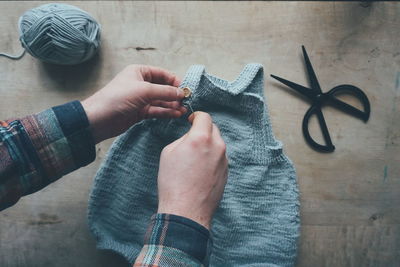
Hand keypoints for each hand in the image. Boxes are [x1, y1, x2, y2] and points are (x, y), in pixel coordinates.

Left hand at [82, 65, 185, 142]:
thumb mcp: (144, 91)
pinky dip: (166, 112)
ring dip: (172, 105)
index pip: (163, 74)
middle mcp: (141, 84)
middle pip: (163, 88)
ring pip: (161, 100)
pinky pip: (157, 110)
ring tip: (184, 110)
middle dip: (175, 95)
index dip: (175, 81)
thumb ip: (165, 91)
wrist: (99, 119)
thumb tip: (182, 93)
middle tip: (187, 102)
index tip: (186, 89)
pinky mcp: (140, 112)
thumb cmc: (117, 98)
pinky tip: (176, 114)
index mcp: (139, 72)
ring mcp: (141, 99)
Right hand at [157, 112, 227, 228]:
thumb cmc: (173, 182)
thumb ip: (183, 139)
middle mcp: (217, 146)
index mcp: (201, 138)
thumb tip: (191, 138)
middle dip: (203, 130)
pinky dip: (211, 158)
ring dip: (207, 145)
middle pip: (213, 129)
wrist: (186, 210)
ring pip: (217, 144)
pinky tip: (200, 170)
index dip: (196, 116)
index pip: (204, 117)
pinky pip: (219, 158)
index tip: (191, 120)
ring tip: (193, 159)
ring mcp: (224, 160)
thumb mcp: (168, 153)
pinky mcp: (227, 172)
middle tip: (191, 138)